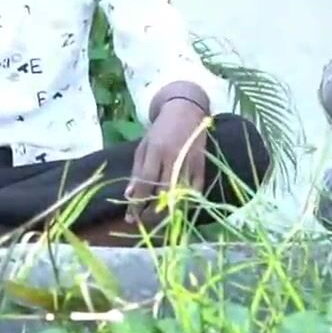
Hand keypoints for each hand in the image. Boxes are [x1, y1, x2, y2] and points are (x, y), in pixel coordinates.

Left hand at [125, 101, 211, 223]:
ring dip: (168, 211)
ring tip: (157, 219)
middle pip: (163, 192)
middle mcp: (174, 157)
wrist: (186, 110)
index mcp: (156, 151)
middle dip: (151, 211)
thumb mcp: (144, 146)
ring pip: (180, 194)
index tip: (130, 217)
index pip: (145, 183)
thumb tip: (129, 196)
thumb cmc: (161, 130)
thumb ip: (137, 170)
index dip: (137, 203)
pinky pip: (195, 190)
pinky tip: (175, 208)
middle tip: (143, 221)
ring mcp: (190, 162)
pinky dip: (186, 202)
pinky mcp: (202, 165)